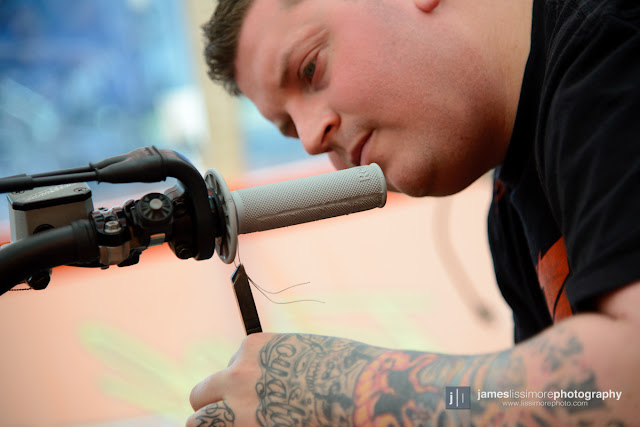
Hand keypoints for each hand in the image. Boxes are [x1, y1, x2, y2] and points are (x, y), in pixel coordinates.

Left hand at [186, 333, 384, 426]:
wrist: (358, 390)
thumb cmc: (345, 370)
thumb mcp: (308, 352)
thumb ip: (281, 365)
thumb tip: (278, 383)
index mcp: (253, 348)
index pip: (231, 367)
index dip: (244, 385)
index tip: (260, 395)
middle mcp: (238, 375)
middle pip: (202, 394)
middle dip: (214, 406)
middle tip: (234, 418)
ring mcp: (238, 407)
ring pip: (198, 423)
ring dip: (213, 426)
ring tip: (236, 426)